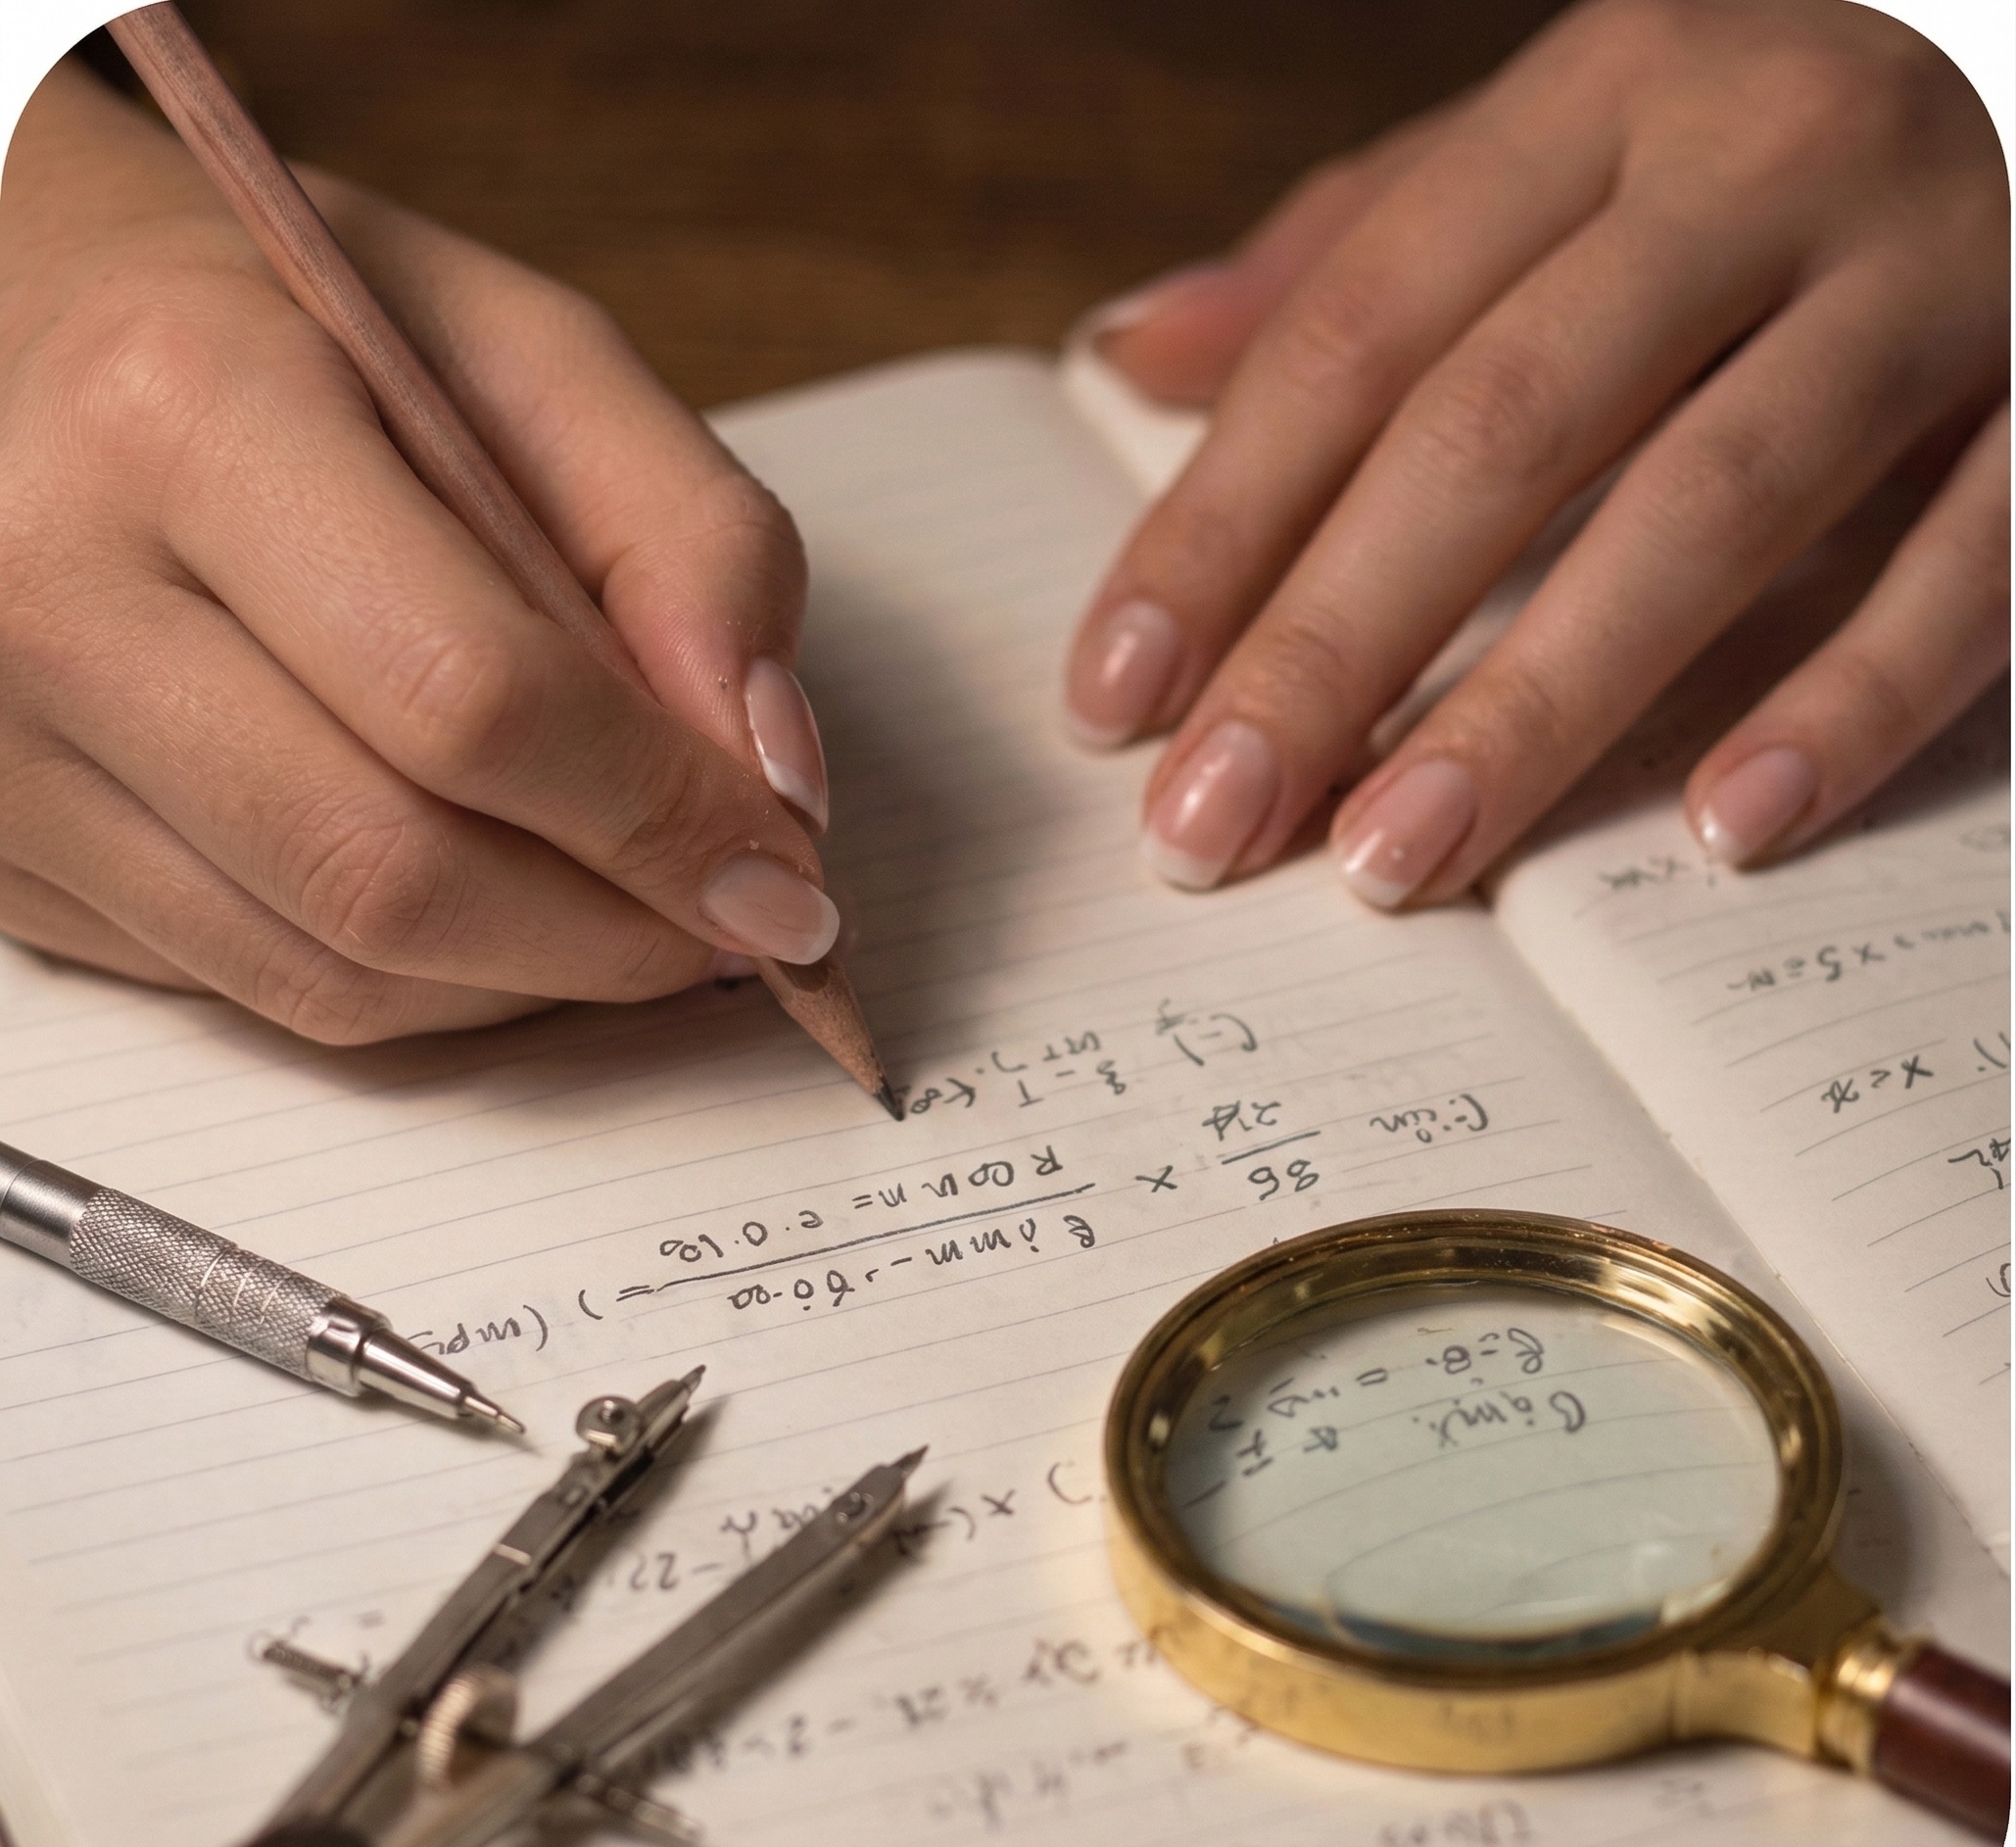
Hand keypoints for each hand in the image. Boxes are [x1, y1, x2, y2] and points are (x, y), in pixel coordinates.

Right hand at [0, 61, 835, 1038]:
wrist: (44, 339)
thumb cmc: (305, 332)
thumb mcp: (531, 356)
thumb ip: (689, 538)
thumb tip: (770, 771)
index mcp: (189, 416)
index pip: (468, 696)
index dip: (660, 812)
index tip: (784, 863)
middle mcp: (53, 597)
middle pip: (392, 871)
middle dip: (617, 930)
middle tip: (739, 917)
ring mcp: (3, 754)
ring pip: (336, 971)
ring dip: (541, 976)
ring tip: (638, 905)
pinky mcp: (12, 867)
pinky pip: (276, 993)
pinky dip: (440, 987)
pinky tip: (509, 910)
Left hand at [1064, 0, 2007, 904]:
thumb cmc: (1754, 146)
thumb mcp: (1549, 146)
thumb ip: (1347, 254)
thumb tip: (1128, 357)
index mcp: (1598, 102)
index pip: (1354, 337)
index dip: (1220, 528)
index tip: (1115, 699)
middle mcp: (1758, 161)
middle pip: (1498, 428)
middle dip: (1332, 648)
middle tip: (1208, 828)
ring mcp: (1939, 270)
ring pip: (1707, 504)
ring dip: (1536, 706)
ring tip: (1394, 861)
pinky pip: (1971, 561)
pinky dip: (1850, 697)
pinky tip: (1721, 827)